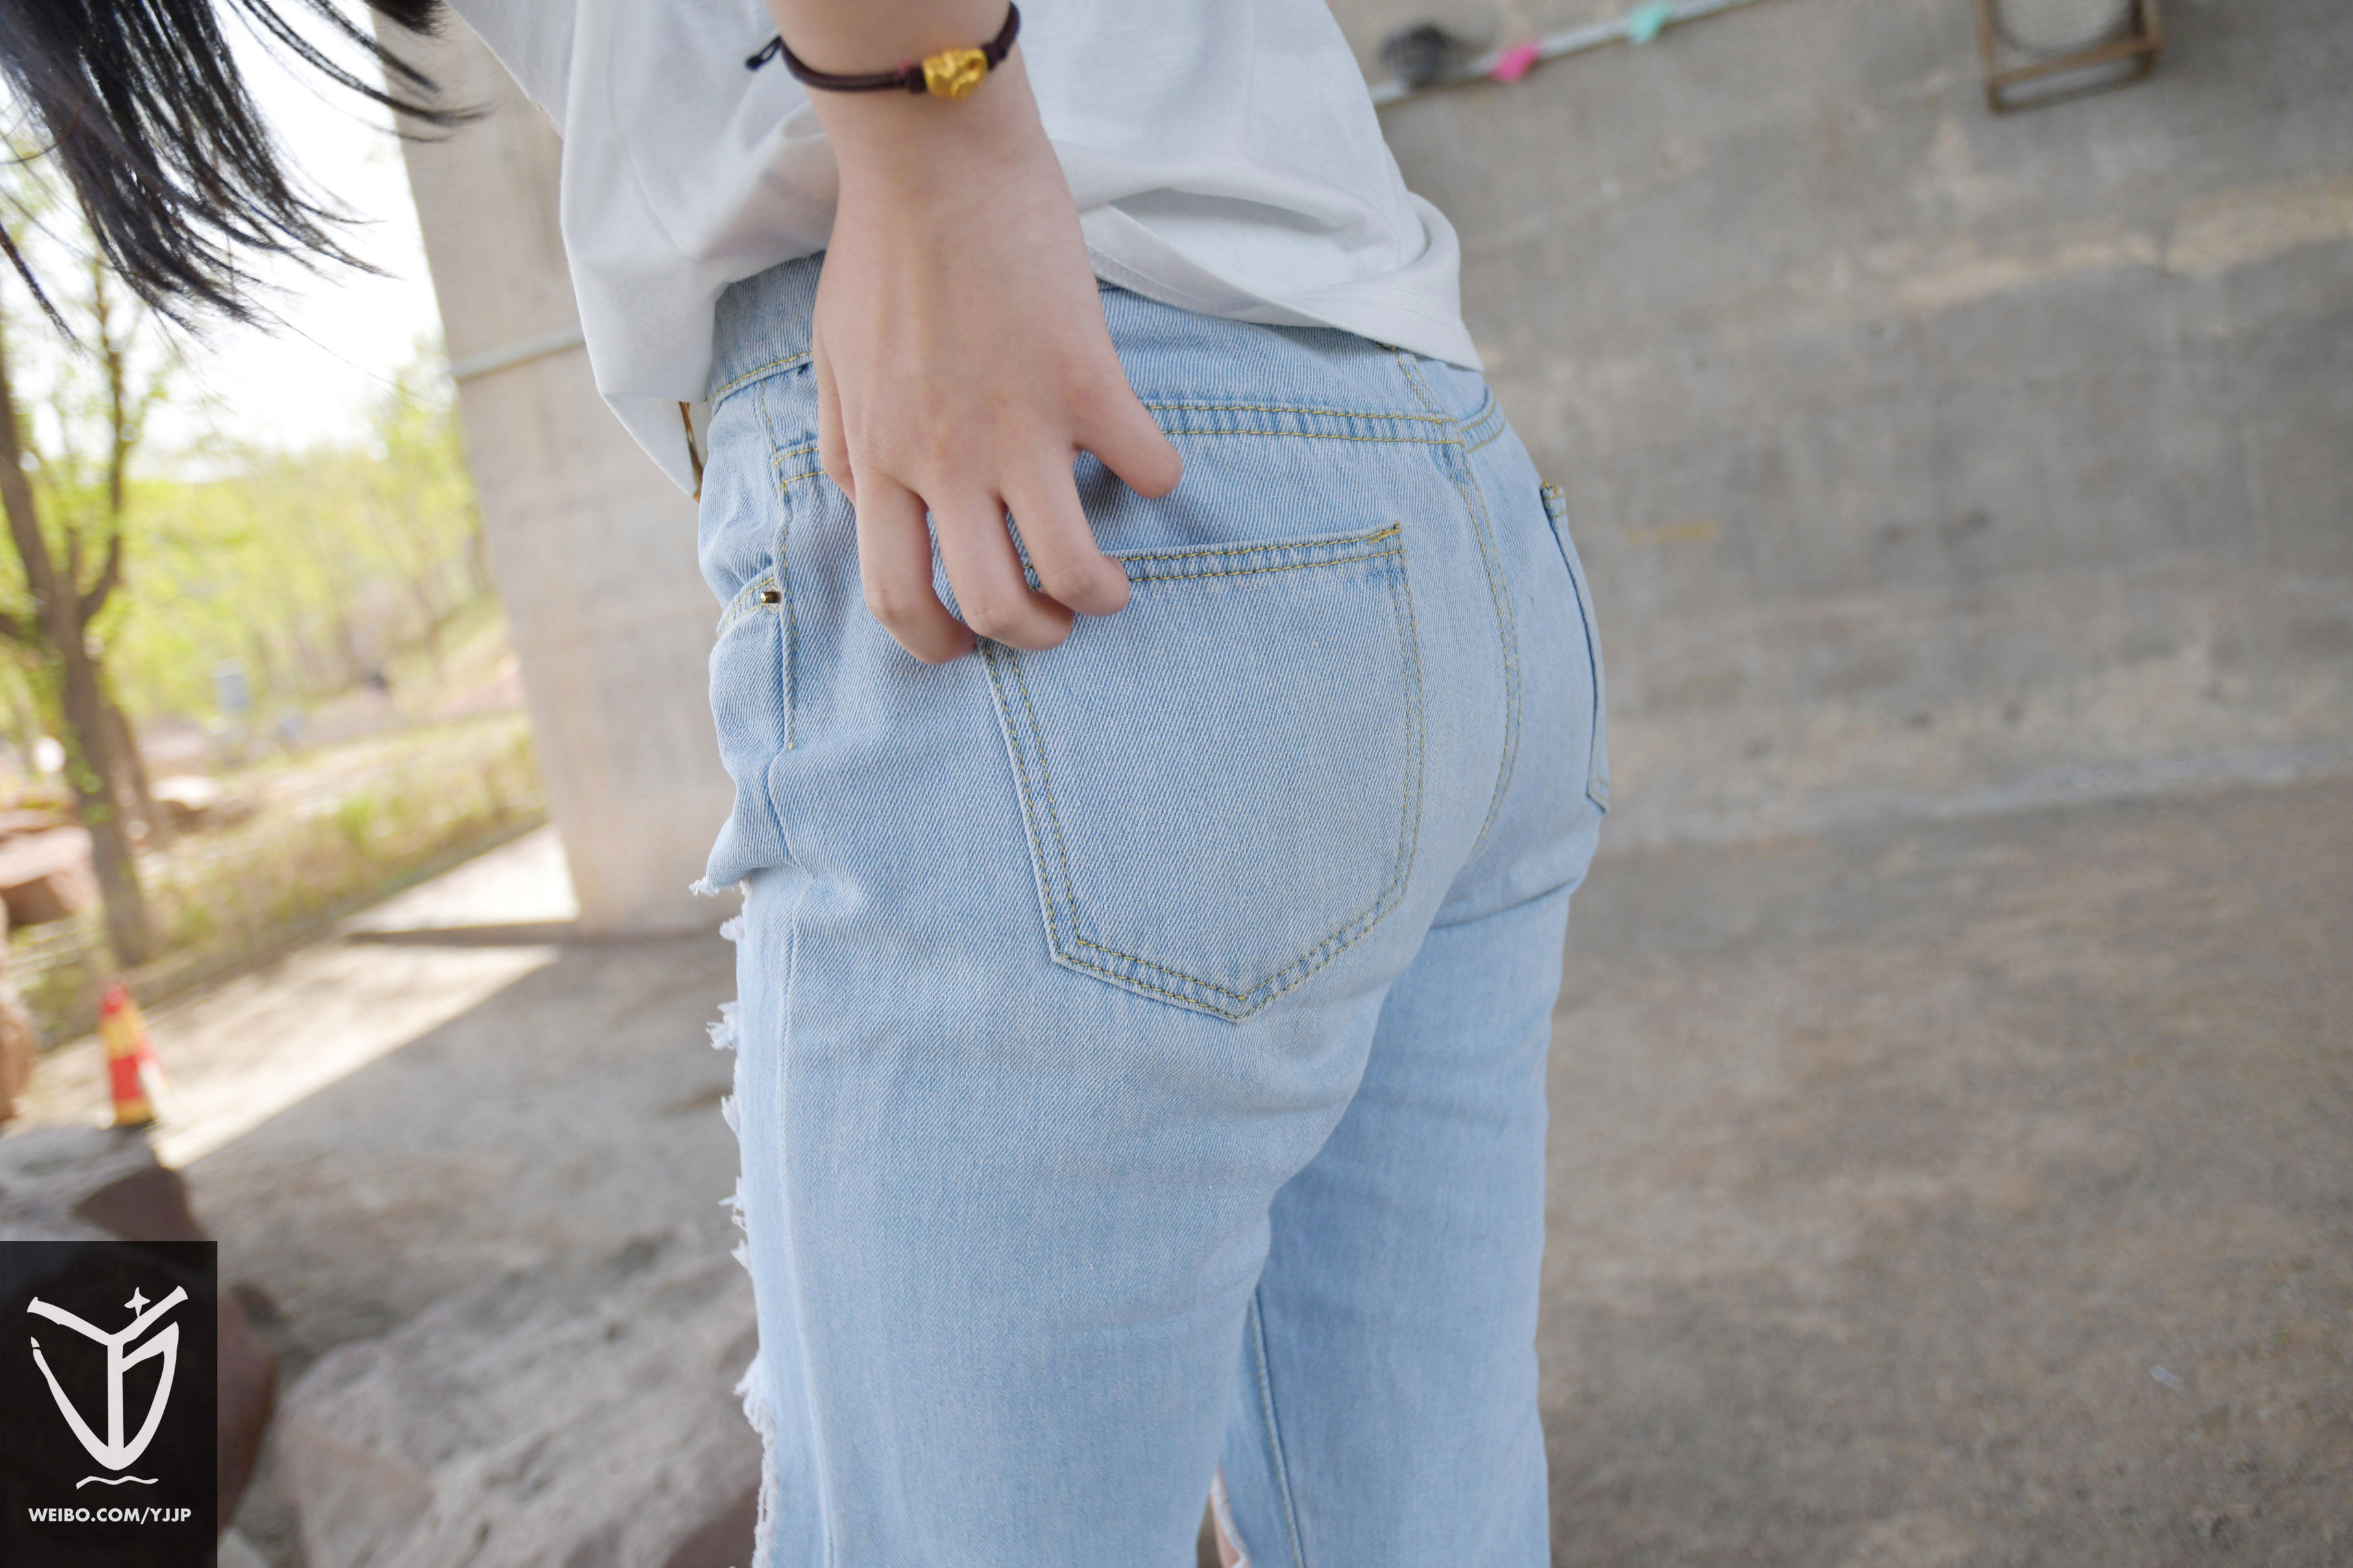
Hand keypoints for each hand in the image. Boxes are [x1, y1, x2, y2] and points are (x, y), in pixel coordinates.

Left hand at [799, 46, 1181, 662]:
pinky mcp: (1087, 384)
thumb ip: (847, 446)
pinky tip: (1147, 463)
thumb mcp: (832, 362)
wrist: (935, 161)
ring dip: (1101, 595)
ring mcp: (1021, 428)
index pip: (896, 596)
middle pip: (991, 604)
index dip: (933, 645)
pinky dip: (1157, 479)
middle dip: (1031, 636)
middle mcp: (946, 462)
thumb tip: (870, 507)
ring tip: (1113, 587)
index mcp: (882, 460)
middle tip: (1055, 621)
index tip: (964, 648)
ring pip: (1072, 567)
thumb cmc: (882, 253)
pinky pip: (1144, 467)